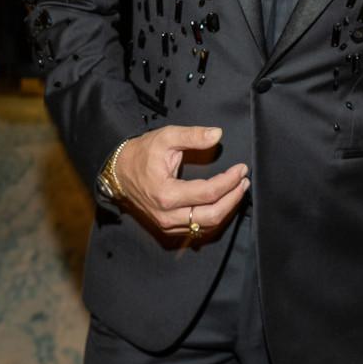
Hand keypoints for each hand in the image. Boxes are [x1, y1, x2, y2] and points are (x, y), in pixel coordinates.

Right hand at [115, 125, 248, 236]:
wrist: (118, 172)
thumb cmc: (142, 154)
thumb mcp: (165, 137)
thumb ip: (192, 136)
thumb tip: (217, 134)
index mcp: (167, 194)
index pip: (208, 193)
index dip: (229, 181)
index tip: (242, 169)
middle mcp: (167, 215)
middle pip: (212, 215)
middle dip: (233, 198)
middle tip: (244, 181)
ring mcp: (167, 225)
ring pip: (207, 225)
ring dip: (227, 208)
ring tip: (238, 190)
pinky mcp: (168, 228)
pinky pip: (197, 228)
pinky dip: (214, 216)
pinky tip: (223, 202)